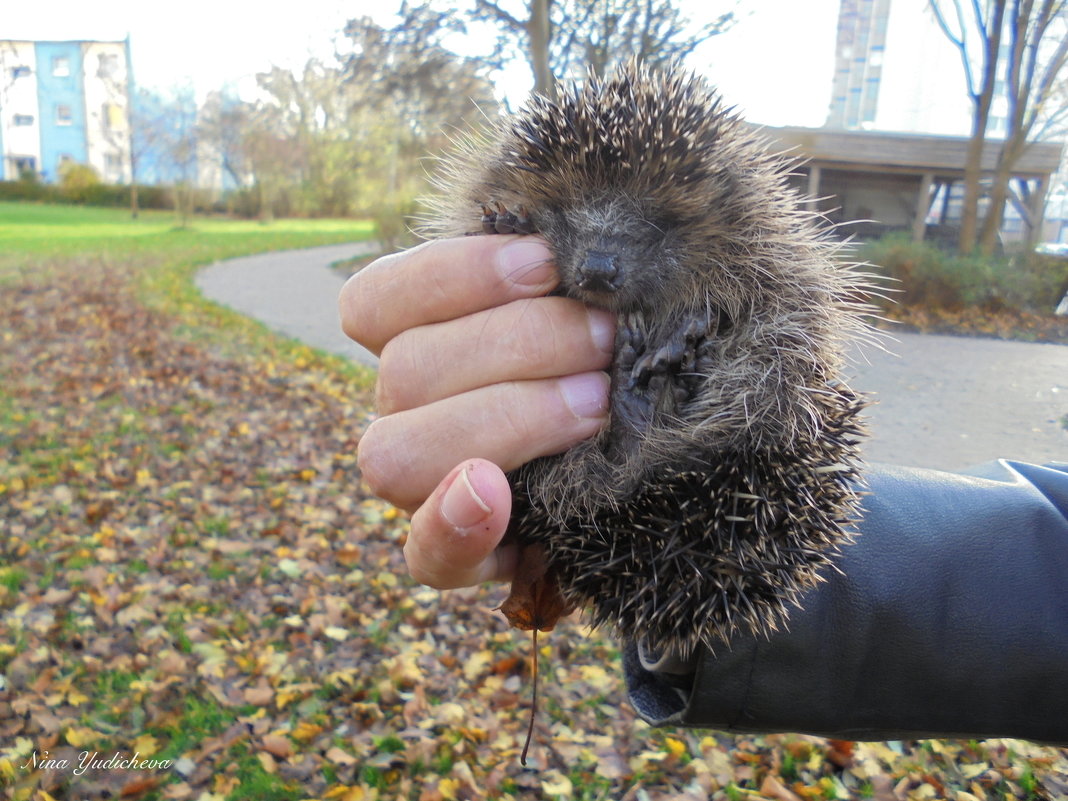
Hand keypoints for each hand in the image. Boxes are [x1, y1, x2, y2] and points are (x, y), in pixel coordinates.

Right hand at [338, 236, 613, 588]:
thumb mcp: (576, 301)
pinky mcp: (458, 555)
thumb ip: (550, 270)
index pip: (373, 303)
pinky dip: (451, 526)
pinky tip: (493, 496)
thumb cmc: (605, 354)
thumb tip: (564, 229)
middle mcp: (403, 414)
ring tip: (594, 405)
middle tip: (604, 339)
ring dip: (502, 420)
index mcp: (411, 343)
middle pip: (404, 372)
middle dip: (517, 346)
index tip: (545, 263)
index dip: (453, 276)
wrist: (640, 452)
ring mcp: (422, 488)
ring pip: (396, 454)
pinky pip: (424, 557)